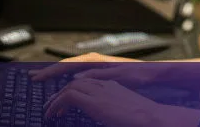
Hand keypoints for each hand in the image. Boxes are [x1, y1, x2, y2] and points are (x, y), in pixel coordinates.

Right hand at [30, 52, 141, 81]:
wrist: (153, 72)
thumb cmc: (138, 74)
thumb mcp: (117, 76)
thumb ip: (97, 76)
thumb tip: (76, 77)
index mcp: (96, 60)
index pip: (67, 65)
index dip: (51, 72)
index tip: (38, 78)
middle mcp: (95, 60)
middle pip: (66, 65)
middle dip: (50, 72)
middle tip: (33, 78)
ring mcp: (97, 64)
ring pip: (71, 69)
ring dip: (57, 74)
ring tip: (43, 79)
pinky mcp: (101, 70)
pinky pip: (78, 72)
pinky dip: (68, 77)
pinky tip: (64, 83)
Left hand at [44, 78, 199, 126]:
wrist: (151, 117)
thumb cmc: (142, 117)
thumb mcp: (123, 109)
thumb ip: (111, 108)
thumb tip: (105, 115)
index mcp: (112, 86)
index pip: (87, 82)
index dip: (72, 89)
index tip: (63, 100)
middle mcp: (105, 84)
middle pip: (76, 81)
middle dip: (60, 91)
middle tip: (50, 105)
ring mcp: (100, 90)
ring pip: (70, 86)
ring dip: (56, 98)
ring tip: (48, 111)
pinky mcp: (95, 100)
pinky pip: (69, 96)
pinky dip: (59, 102)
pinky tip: (54, 113)